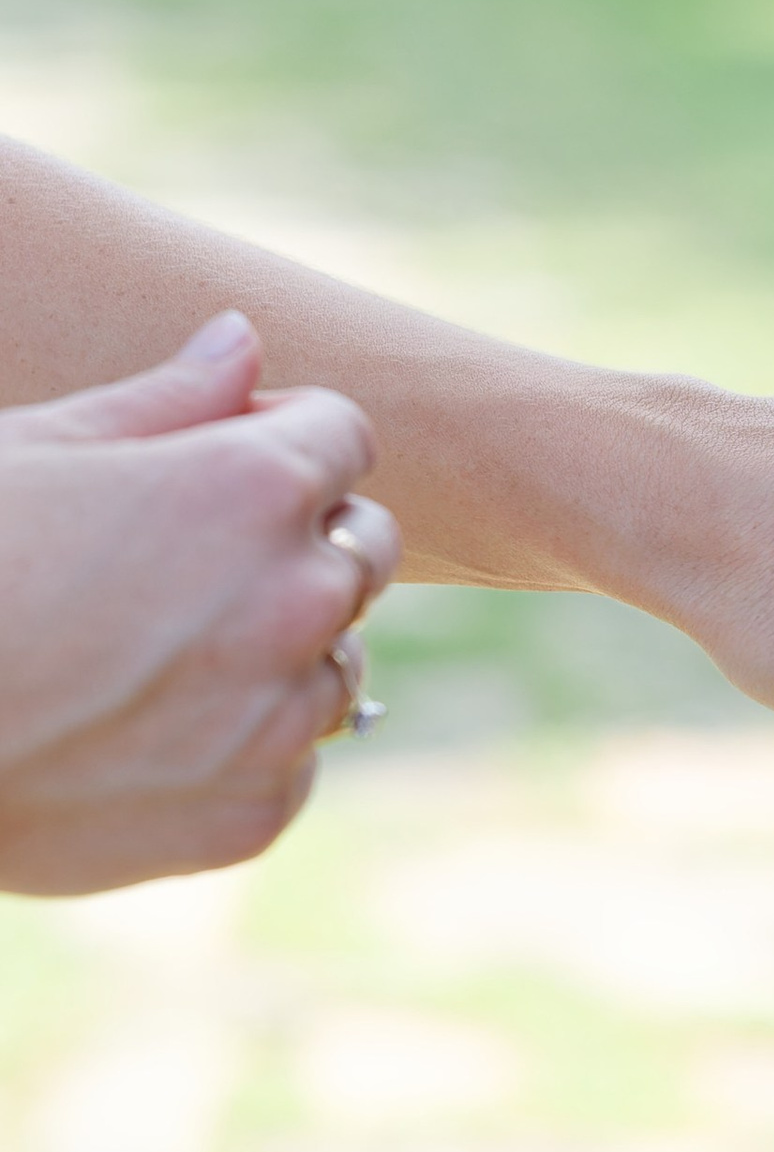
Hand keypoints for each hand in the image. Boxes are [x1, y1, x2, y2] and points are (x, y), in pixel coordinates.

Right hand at [0, 312, 398, 895]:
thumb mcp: (33, 449)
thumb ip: (163, 399)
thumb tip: (240, 339)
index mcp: (250, 488)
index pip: (344, 436)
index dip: (279, 440)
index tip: (211, 465)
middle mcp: (295, 600)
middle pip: (363, 546)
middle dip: (298, 539)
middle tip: (179, 562)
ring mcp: (282, 716)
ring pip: (338, 660)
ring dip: (281, 648)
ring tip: (154, 653)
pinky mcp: (254, 812)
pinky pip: (295, 761)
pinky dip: (246, 746)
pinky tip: (147, 733)